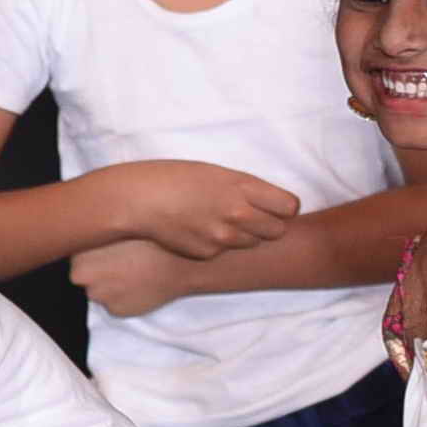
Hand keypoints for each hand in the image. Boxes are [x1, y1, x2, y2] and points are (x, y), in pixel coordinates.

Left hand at [72, 238, 181, 317]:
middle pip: (83, 273)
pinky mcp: (115, 310)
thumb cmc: (154, 239)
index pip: (75, 253)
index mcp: (79, 253)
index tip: (109, 246)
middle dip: (98, 268)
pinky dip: (124, 296)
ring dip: (111, 283)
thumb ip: (98, 232)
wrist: (181, 264)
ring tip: (134, 271)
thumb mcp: (119, 225)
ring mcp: (99, 295)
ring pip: (99, 289)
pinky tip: (140, 284)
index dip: (93, 250)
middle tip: (122, 259)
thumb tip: (88, 231)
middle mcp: (82, 276)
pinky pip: (114, 303)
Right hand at [122, 162, 309, 260]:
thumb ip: (244, 188)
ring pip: (252, 243)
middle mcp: (238, 213)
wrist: (136, 199)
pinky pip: (224, 252)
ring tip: (218, 219)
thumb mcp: (215, 173)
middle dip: (270, 225)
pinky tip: (196, 229)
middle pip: (278, 230)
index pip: (290, 207)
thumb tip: (267, 203)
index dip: (283, 207)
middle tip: (251, 216)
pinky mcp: (208, 253)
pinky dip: (216, 244)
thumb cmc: (173, 177)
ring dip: (243, 235)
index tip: (274, 206)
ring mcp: (223, 237)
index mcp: (242, 187)